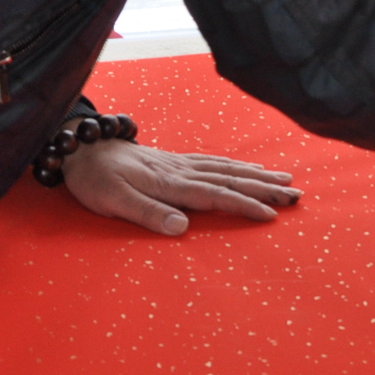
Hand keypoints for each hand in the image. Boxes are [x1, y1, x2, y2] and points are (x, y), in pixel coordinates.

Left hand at [62, 139, 301, 233]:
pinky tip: (245, 167)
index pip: (216, 195)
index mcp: (169, 184)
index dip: (245, 205)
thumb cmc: (93, 179)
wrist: (77, 146)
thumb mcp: (112, 202)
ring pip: (225, 167)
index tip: (272, 215)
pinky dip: (234, 164)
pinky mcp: (172, 160)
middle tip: (297, 194)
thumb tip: (183, 228)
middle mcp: (180, 171)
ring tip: (283, 179)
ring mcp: (178, 163)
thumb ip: (148, 214)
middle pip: (230, 178)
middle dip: (264, 187)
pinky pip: (212, 161)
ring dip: (256, 174)